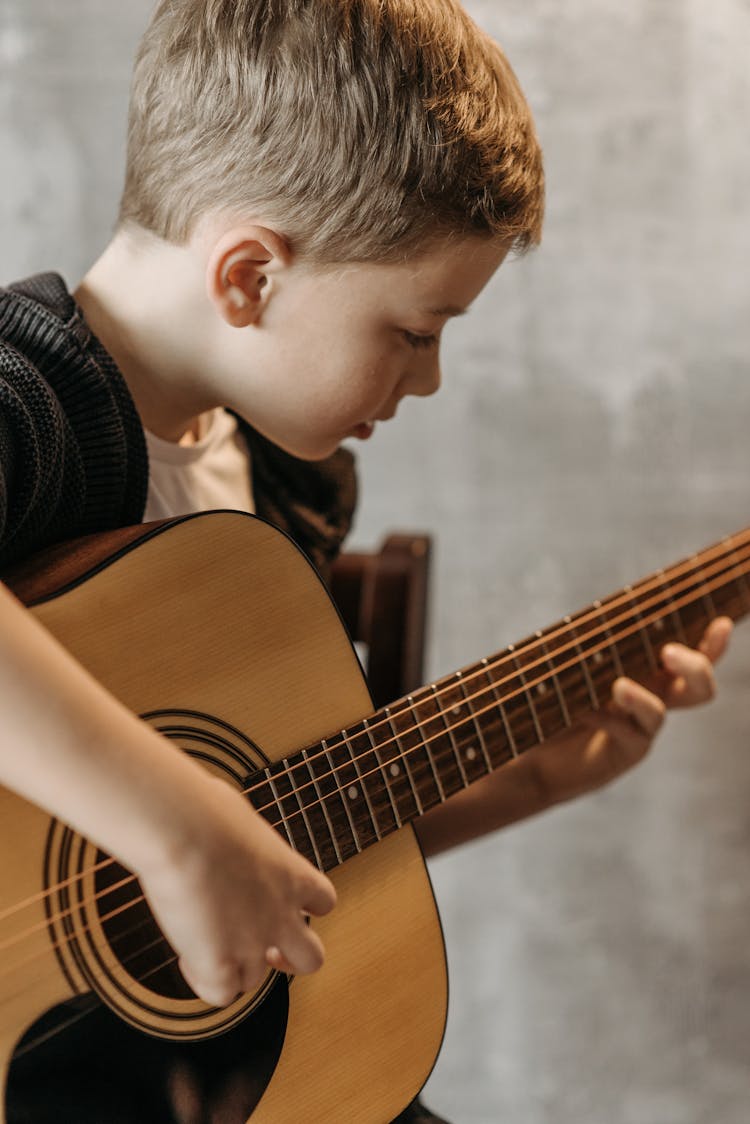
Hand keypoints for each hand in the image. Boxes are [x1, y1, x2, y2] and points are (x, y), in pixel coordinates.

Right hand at [136, 773, 335, 1006]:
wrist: (184, 830)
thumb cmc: (205, 811)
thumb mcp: (240, 817)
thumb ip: (245, 839)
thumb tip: (226, 823)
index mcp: (293, 875)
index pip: (324, 902)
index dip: (304, 908)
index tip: (278, 903)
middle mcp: (281, 915)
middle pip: (311, 960)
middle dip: (288, 959)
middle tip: (260, 950)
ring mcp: (253, 944)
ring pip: (256, 981)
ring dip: (233, 967)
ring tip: (203, 940)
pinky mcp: (220, 964)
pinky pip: (220, 996)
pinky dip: (204, 980)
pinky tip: (186, 956)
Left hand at [526, 616, 732, 806]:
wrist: (540, 755)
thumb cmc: (555, 702)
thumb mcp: (571, 667)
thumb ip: (590, 647)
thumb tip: (592, 617)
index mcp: (648, 673)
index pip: (690, 657)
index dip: (712, 644)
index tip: (723, 624)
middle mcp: (652, 700)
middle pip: (697, 687)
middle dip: (695, 668)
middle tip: (670, 653)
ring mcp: (639, 729)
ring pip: (659, 714)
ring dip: (640, 698)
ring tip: (618, 686)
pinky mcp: (623, 753)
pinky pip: (628, 735)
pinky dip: (606, 718)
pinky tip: (582, 709)